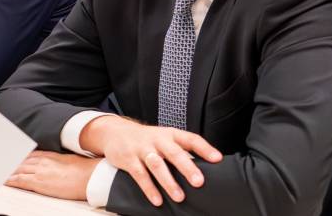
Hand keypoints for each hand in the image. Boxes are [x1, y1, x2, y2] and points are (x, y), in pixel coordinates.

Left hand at [6, 151, 99, 200]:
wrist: (90, 175)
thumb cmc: (84, 169)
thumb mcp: (68, 159)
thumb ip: (57, 160)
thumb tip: (54, 163)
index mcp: (49, 155)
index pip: (29, 155)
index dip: (19, 157)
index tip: (12, 157)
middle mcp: (42, 161)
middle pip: (21, 161)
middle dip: (11, 163)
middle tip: (1, 163)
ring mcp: (39, 171)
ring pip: (18, 170)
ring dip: (8, 171)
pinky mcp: (39, 182)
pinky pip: (20, 181)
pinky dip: (11, 180)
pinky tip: (5, 180)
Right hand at [81, 115, 221, 205]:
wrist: (113, 132)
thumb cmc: (146, 139)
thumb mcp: (164, 138)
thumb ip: (180, 150)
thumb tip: (204, 169)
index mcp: (170, 134)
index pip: (190, 139)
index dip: (205, 148)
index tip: (217, 159)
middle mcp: (157, 140)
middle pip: (174, 153)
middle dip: (187, 167)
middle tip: (198, 182)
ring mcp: (142, 149)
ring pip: (156, 165)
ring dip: (168, 182)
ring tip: (179, 197)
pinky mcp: (128, 159)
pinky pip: (140, 174)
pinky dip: (149, 188)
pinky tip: (157, 200)